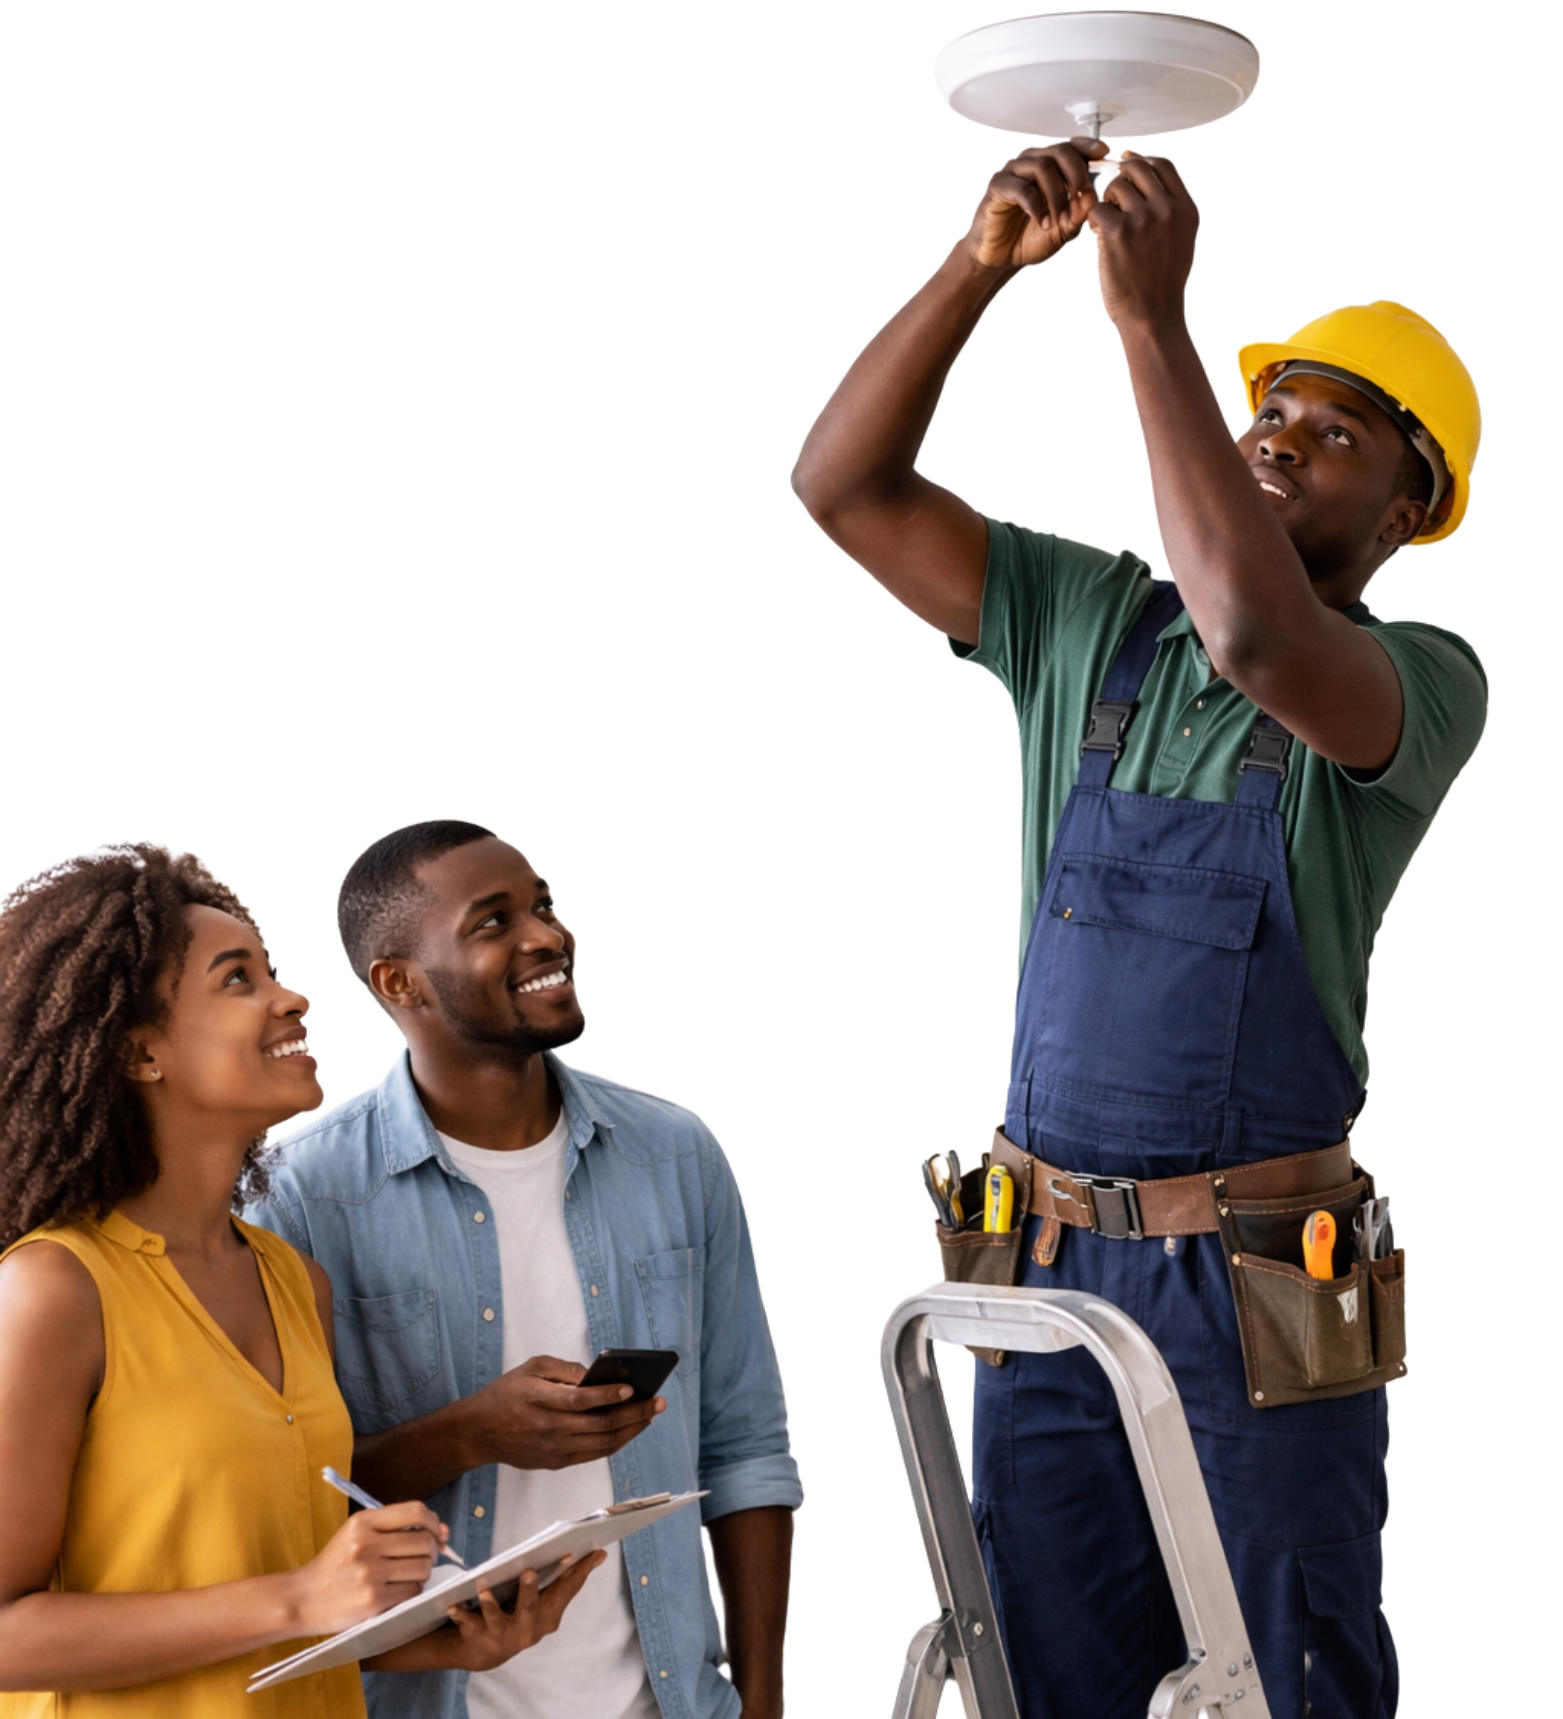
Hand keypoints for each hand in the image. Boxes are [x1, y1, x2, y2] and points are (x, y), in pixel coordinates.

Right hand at [288, 1501, 446, 1636]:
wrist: (302, 1599)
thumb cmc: (334, 1566)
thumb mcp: (356, 1533)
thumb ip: (394, 1527)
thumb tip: (442, 1532)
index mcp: (363, 1522)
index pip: (415, 1512)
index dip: (434, 1522)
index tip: (439, 1533)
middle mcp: (366, 1544)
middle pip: (424, 1542)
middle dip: (432, 1550)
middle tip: (424, 1557)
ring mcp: (370, 1574)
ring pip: (422, 1568)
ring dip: (422, 1572)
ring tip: (407, 1575)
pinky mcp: (373, 1600)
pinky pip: (412, 1591)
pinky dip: (411, 1591)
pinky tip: (397, 1590)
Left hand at [439, 1552, 605, 1670]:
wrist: (486, 1650)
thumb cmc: (521, 1614)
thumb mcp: (547, 1599)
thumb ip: (570, 1578)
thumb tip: (600, 1553)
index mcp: (549, 1616)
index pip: (565, 1590)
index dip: (576, 1571)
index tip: (583, 1550)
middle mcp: (529, 1630)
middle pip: (531, 1609)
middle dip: (529, 1592)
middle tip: (529, 1570)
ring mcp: (503, 1636)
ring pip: (497, 1620)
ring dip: (490, 1606)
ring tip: (483, 1590)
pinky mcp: (480, 1638)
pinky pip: (469, 1626)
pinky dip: (460, 1616)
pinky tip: (453, 1606)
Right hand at [466, 1355, 663, 1470]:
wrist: (480, 1431)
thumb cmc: (507, 1393)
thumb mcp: (531, 1367)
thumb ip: (564, 1369)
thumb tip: (596, 1375)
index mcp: (541, 1400)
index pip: (582, 1400)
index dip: (609, 1394)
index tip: (633, 1387)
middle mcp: (550, 1428)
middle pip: (601, 1425)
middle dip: (635, 1413)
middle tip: (658, 1402)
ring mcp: (554, 1449)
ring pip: (602, 1444)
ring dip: (631, 1430)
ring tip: (650, 1416)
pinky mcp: (556, 1462)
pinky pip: (593, 1454)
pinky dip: (615, 1442)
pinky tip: (629, 1430)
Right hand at [962, 140, 1107, 269]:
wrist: (1000, 258)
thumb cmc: (1028, 239)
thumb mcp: (1064, 230)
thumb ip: (1079, 214)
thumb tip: (1092, 196)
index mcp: (1049, 166)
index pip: (1072, 146)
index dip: (1089, 147)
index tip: (1105, 153)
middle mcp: (1031, 162)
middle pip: (1060, 150)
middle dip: (1078, 174)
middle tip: (1084, 197)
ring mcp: (1012, 171)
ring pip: (1042, 166)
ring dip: (1057, 195)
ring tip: (1060, 220)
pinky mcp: (997, 185)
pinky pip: (1022, 188)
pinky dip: (1037, 206)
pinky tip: (1043, 223)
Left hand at [1087, 150, 1198, 329]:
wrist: (1151, 318)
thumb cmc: (1161, 286)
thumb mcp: (1182, 241)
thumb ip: (1171, 210)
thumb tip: (1151, 180)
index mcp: (1186, 209)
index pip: (1164, 164)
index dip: (1142, 158)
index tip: (1127, 159)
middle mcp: (1167, 209)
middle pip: (1137, 168)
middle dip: (1120, 177)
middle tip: (1111, 197)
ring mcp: (1142, 218)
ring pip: (1115, 186)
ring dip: (1105, 201)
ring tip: (1106, 224)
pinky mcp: (1116, 231)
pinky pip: (1097, 209)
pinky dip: (1093, 220)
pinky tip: (1096, 236)